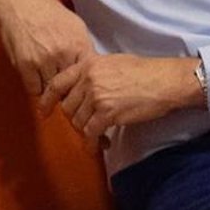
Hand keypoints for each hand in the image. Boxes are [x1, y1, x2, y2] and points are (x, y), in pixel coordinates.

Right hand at [0, 0, 96, 98]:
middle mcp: (63, 53)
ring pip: (51, 90)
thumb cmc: (47, 12)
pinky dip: (35, 87)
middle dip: (67, 89)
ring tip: (47, 77)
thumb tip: (91, 68)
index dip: (82, 84)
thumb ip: (84, 47)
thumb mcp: (76, 25)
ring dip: (50, 89)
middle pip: (70, 86)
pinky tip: (36, 76)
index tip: (78, 86)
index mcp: (79, 44)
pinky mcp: (25, 64)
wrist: (21, 2)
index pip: (86, 77)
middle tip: (62, 86)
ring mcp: (44, 60)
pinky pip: (34, 89)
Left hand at [39, 53, 204, 146]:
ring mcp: (96, 96)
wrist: (164, 81)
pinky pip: (90, 133)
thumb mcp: (112, 63)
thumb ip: (93, 72)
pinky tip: (98, 146)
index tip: (45, 110)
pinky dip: (92, 143)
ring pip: (77, 122)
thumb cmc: (144, 72)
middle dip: (75, 119)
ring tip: (96, 135)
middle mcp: (88, 79)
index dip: (48, 99)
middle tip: (87, 124)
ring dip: (85, 132)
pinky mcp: (107, 113)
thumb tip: (81, 87)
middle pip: (68, 107)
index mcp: (88, 64)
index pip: (58, 82)